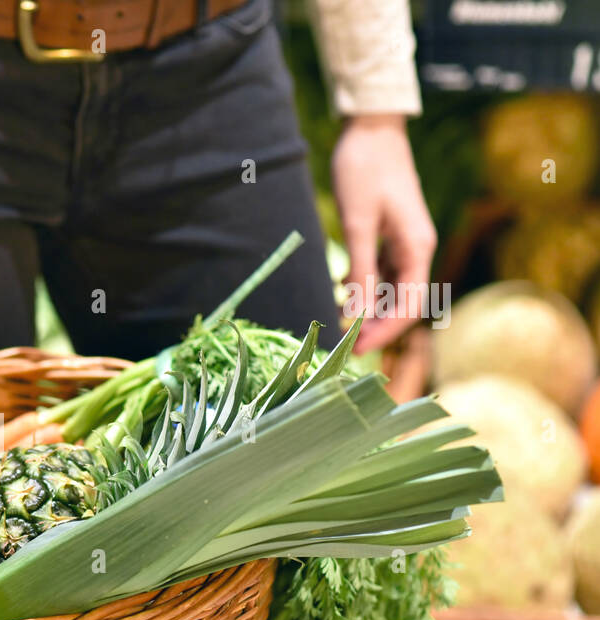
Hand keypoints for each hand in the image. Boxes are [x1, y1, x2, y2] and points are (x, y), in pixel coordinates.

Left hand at [331, 114, 436, 353]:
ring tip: (342, 327)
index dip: (385, 332)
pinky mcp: (392, 233)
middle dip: (377, 326)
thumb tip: (357, 315)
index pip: (409, 305)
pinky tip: (344, 295)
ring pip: (393, 288)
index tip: (357, 349)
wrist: (370, 128)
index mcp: (417, 247)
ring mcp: (406, 241)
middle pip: (404, 301)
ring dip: (371, 309)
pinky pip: (384, 271)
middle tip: (345, 346)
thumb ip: (361, 270)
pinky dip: (367, 287)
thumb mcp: (357, 224)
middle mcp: (418, 248)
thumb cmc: (364, 170)